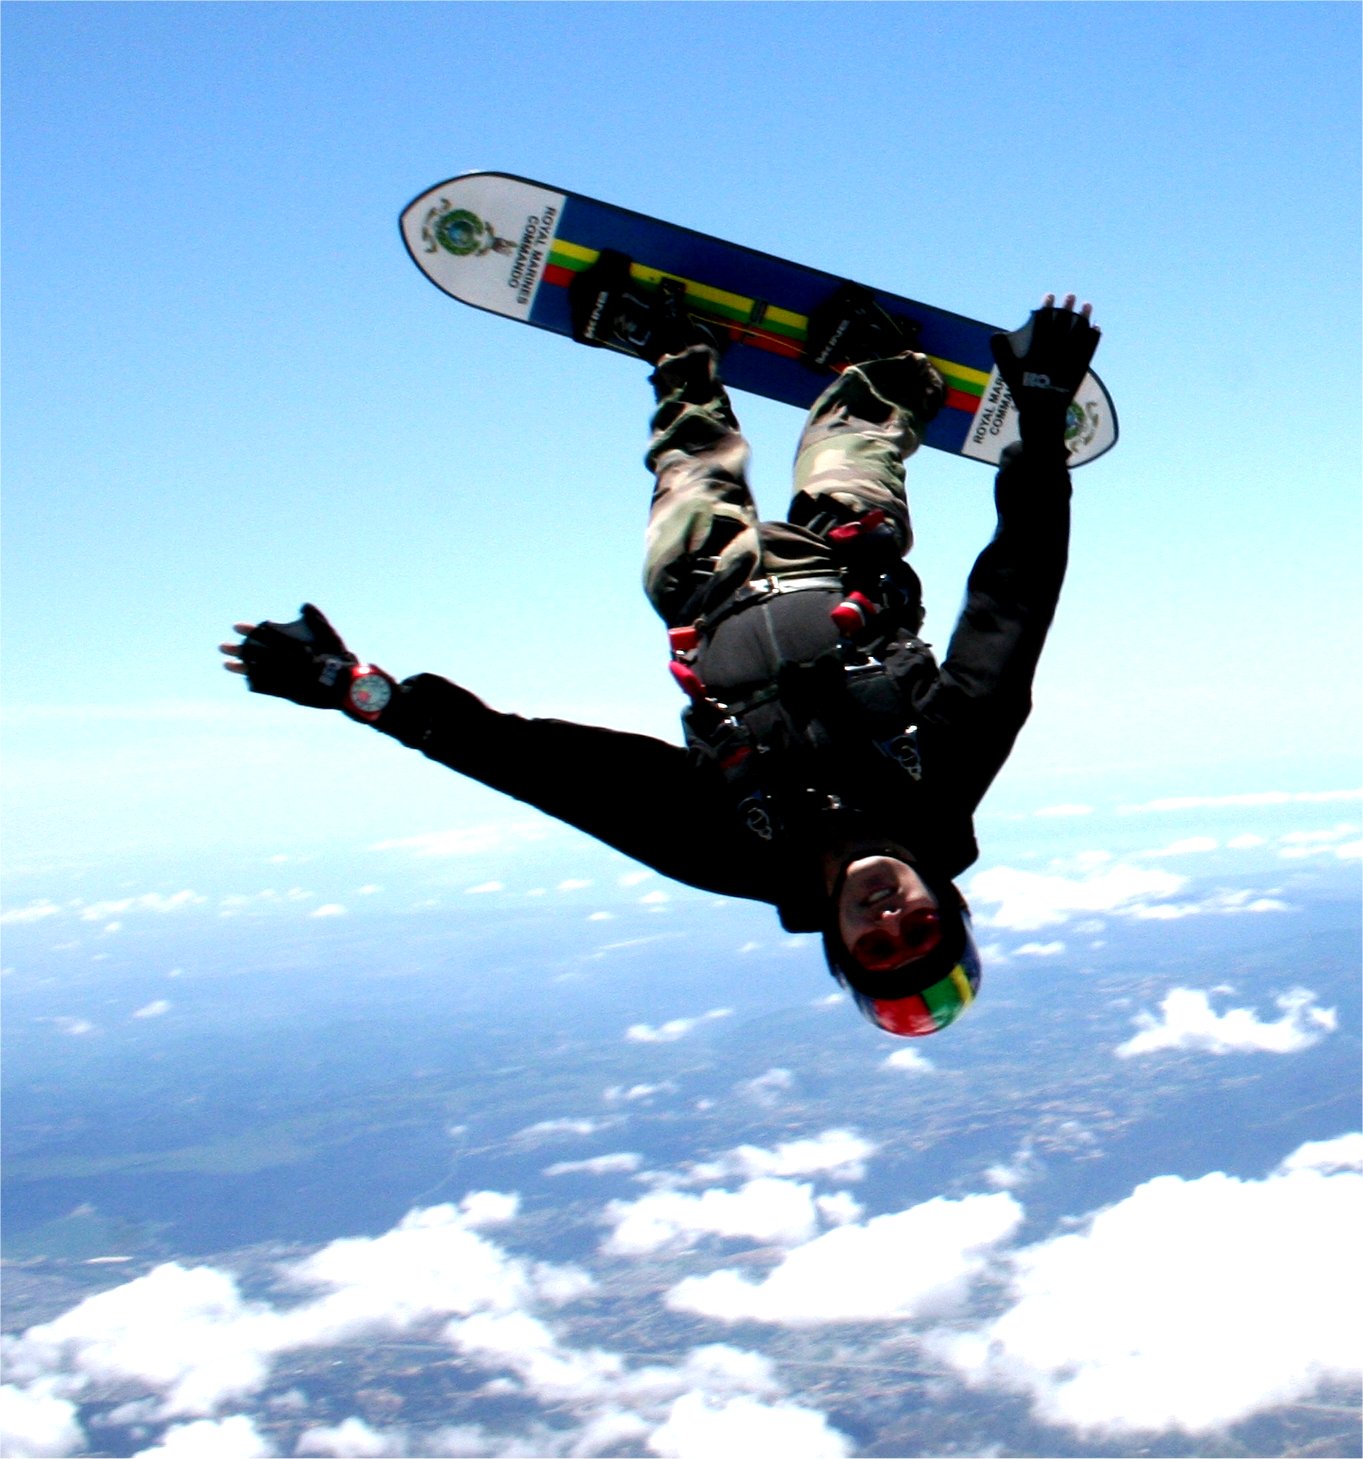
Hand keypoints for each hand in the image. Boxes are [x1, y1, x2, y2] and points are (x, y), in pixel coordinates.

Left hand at [219, 603, 356, 708]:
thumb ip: (317, 620)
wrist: (345, 688)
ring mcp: (285, 678)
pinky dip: (255, 682)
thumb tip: (304, 604)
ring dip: (240, 667)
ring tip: (226, 664)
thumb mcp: (331, 637)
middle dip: (238, 649)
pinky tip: (246, 679)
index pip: (267, 635)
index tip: (237, 627)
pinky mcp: (288, 692)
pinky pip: (267, 687)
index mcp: (295, 647)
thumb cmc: (339, 660)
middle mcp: (286, 662)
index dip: (251, 630)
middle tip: (223, 646)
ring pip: (257, 671)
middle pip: (257, 654)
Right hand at [990, 293, 1100, 436]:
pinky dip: (1093, 339)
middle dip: (1066, 309)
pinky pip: (1088, 352)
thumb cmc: (1023, 393)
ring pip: (1078, 338)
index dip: (1045, 309)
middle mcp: (1053, 359)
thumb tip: (996, 335)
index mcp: (1036, 357)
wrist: (1042, 416)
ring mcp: (1068, 365)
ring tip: (1087, 304)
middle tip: (1070, 295)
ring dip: (1084, 319)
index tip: (1049, 295)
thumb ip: (1002, 353)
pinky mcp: (1080, 372)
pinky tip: (1096, 327)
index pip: (1041, 327)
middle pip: (1062, 328)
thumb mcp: (1008, 375)